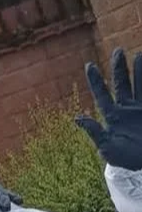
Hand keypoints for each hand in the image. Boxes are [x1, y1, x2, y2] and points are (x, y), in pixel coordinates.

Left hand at [77, 47, 141, 169]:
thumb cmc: (127, 160)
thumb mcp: (108, 148)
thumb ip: (95, 132)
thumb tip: (77, 119)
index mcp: (112, 118)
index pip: (102, 96)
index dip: (96, 82)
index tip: (89, 66)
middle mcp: (126, 110)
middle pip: (121, 84)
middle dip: (119, 68)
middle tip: (117, 50)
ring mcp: (140, 110)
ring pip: (140, 84)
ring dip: (139, 70)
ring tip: (138, 55)